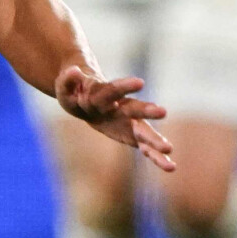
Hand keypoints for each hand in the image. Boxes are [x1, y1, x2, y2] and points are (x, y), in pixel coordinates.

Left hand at [55, 64, 174, 170]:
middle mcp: (121, 107)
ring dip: (155, 139)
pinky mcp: (132, 137)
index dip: (124, 86)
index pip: (112, 89)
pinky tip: (171, 167)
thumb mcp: (65, 86)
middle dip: (146, 111)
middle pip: (134, 108)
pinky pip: (145, 148)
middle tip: (162, 112)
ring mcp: (129, 122)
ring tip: (169, 149)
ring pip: (143, 131)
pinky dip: (156, 157)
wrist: (87, 99)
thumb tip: (72, 71)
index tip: (140, 82)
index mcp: (104, 94)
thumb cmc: (76, 92)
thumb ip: (68, 80)